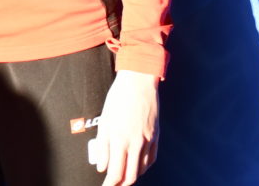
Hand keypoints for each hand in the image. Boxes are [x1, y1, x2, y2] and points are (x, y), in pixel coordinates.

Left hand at [94, 69, 159, 185]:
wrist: (139, 82)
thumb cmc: (120, 97)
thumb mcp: (105, 121)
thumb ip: (102, 146)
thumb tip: (102, 165)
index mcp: (119, 138)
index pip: (115, 173)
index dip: (109, 184)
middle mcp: (135, 142)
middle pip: (130, 176)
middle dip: (120, 184)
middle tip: (114, 183)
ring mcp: (148, 139)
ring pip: (141, 169)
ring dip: (132, 175)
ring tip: (123, 173)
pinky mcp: (156, 135)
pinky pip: (151, 159)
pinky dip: (143, 166)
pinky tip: (137, 164)